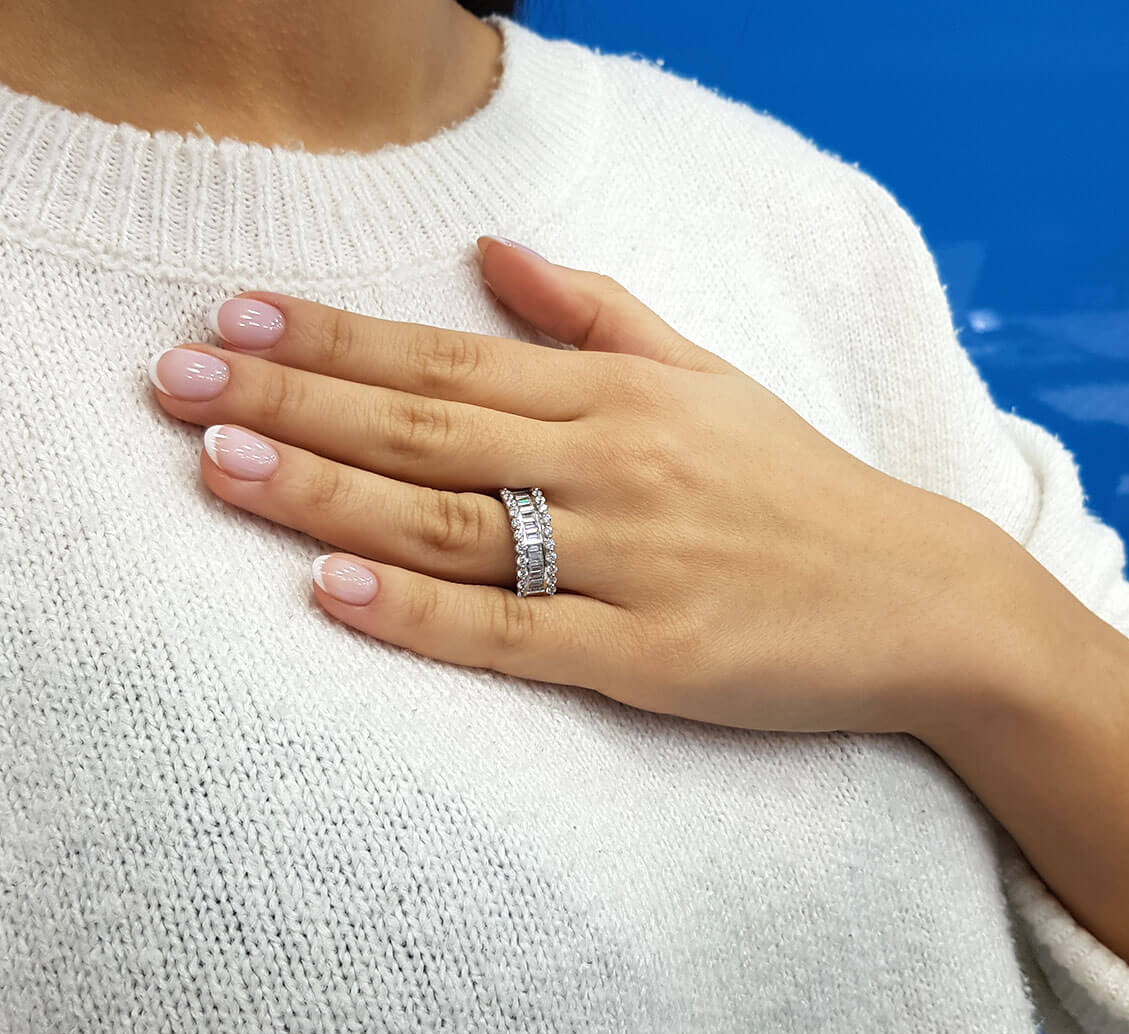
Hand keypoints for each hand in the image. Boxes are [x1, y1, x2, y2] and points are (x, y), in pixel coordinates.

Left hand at [148, 236, 991, 733]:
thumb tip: (498, 250)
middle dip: (293, 403)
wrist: (922, 599)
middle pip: (426, 429)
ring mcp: (631, 564)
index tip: (235, 318)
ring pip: (453, 523)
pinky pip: (515, 634)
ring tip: (219, 466)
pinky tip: (334, 590)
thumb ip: (599, 313)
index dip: (335, 339)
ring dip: (327, 493)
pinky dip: (422, 613)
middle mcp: (615, 467)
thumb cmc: (802, 489)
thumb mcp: (709, 378)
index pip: (449, 358)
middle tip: (177, 381)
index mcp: (622, 397)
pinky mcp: (650, 658)